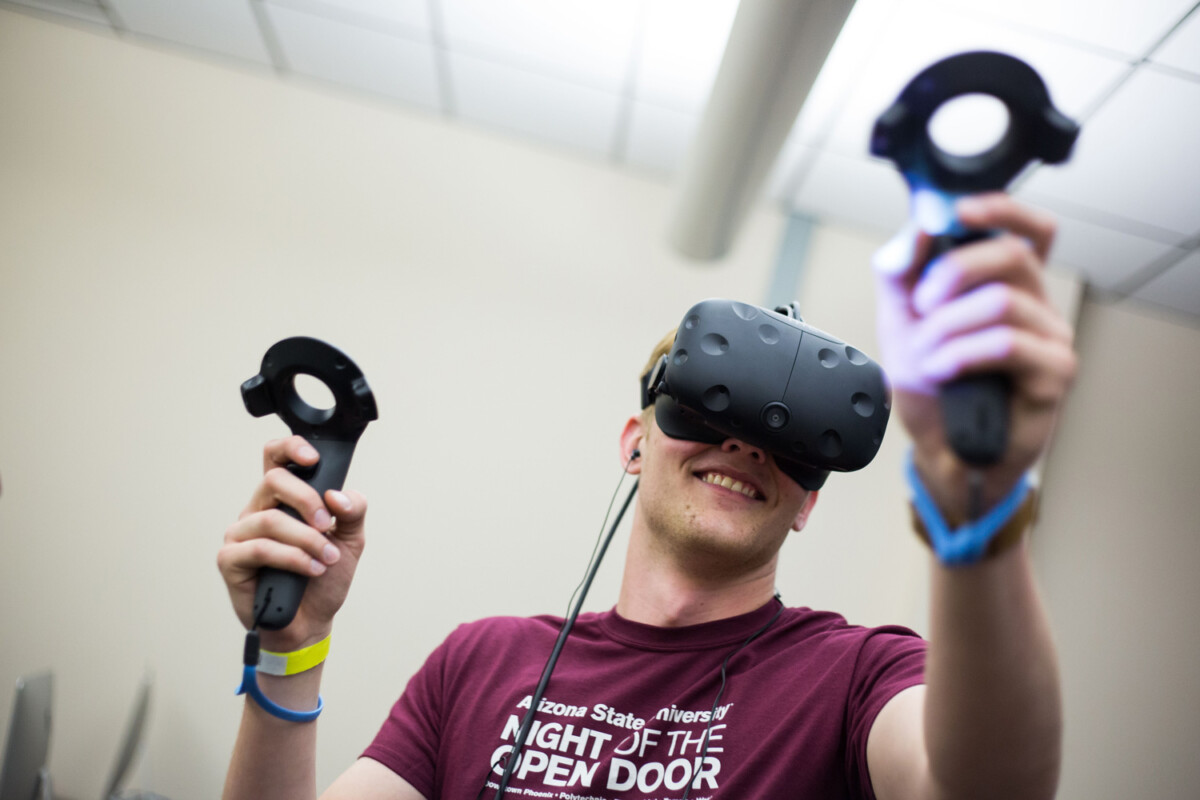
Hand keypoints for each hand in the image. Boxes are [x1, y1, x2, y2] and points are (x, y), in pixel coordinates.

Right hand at [217, 435, 366, 650]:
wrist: (312, 621)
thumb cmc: (324, 577)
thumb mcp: (351, 541)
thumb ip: (352, 511)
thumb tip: (337, 495)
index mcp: (284, 499)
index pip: (276, 458)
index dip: (291, 448)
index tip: (314, 459)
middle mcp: (259, 510)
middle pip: (274, 480)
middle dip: (307, 500)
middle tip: (327, 525)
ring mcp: (241, 533)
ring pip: (270, 518)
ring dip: (306, 539)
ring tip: (325, 559)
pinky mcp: (230, 560)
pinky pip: (259, 548)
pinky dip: (291, 558)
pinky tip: (309, 569)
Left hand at [873, 194, 1076, 513]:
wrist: (940, 448)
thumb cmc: (932, 385)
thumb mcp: (901, 321)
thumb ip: (901, 272)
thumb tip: (915, 228)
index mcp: (1006, 283)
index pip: (1027, 228)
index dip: (1000, 209)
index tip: (957, 209)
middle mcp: (1036, 303)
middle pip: (1012, 254)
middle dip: (954, 272)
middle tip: (922, 304)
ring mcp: (1051, 337)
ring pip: (1001, 303)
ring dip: (947, 329)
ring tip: (926, 357)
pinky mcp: (1055, 372)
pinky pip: (1008, 344)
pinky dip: (962, 355)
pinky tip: (943, 372)